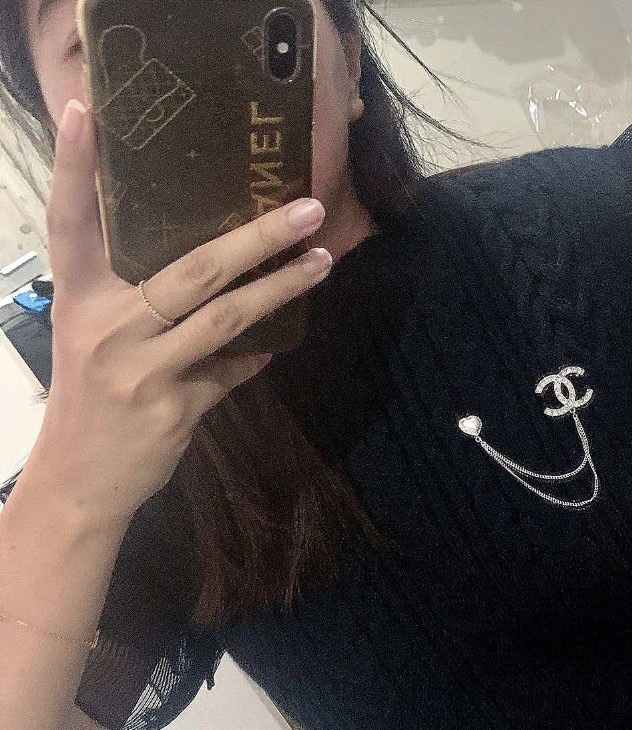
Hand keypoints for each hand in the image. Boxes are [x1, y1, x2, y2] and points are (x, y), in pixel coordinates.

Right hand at [31, 98, 332, 530]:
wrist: (81, 480)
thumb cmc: (90, 398)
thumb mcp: (91, 336)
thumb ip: (128, 296)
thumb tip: (203, 259)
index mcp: (78, 297)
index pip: (71, 220)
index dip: (77, 166)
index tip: (87, 109)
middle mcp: (107, 326)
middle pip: (192, 268)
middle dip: (257, 237)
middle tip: (306, 207)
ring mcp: (141, 369)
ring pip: (226, 317)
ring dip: (281, 288)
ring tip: (322, 261)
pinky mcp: (173, 407)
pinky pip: (232, 371)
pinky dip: (259, 353)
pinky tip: (284, 339)